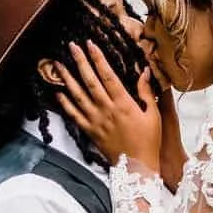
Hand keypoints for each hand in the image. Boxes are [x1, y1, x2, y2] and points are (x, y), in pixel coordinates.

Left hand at [44, 36, 163, 170]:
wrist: (137, 167)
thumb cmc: (149, 141)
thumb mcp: (154, 114)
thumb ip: (146, 92)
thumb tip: (144, 71)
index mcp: (124, 103)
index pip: (108, 75)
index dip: (98, 59)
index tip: (91, 44)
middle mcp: (107, 110)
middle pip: (90, 81)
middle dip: (80, 62)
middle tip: (71, 46)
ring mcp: (96, 121)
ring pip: (78, 96)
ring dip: (68, 79)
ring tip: (59, 65)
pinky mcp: (90, 131)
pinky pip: (74, 115)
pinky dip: (65, 103)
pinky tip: (58, 93)